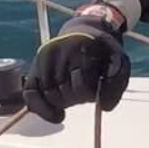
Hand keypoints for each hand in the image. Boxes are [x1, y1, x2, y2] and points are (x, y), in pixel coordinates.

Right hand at [22, 4, 131, 123]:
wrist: (81, 31)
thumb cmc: (101, 51)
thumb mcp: (118, 61)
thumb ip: (116, 84)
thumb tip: (103, 107)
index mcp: (79, 48)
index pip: (84, 87)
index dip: (93, 94)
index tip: (99, 90)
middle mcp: (57, 54)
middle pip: (67, 94)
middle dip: (79, 97)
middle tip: (86, 87)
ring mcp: (42, 62)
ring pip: (52, 97)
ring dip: (65, 102)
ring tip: (73, 90)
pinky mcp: (33, 70)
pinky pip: (30, 96)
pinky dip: (43, 110)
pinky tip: (58, 116)